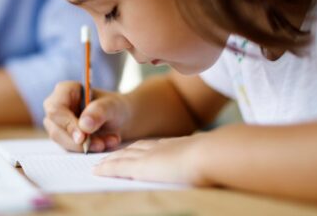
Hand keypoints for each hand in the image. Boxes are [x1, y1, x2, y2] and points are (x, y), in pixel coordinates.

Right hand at [42, 81, 129, 152]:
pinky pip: (72, 150)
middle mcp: (56, 108)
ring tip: (110, 141)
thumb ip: (99, 112)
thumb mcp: (112, 106)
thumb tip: (84, 125)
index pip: (56, 110)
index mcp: (64, 91)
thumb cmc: (114, 107)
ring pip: (64, 143)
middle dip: (79, 141)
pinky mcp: (65, 139)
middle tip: (102, 144)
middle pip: (56, 130)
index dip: (67, 125)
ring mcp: (58, 125)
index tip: (83, 137)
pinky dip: (90, 150)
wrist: (120, 119)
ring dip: (87, 147)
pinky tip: (107, 143)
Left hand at [93, 134, 209, 185]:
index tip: (134, 151)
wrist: (211, 154)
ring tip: (99, 164)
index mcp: (178, 146)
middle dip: (121, 152)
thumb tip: (219, 165)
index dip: (141, 149)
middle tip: (109, 155)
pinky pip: (118, 167)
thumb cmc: (219, 159)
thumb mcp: (213, 158)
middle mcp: (160, 148)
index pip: (154, 146)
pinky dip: (106, 168)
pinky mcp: (141, 167)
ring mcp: (150, 156)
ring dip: (110, 160)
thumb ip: (208, 161)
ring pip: (123, 156)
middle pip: (135, 148)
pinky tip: (97, 170)